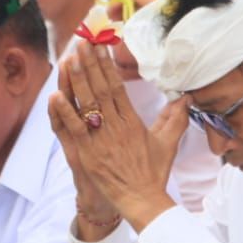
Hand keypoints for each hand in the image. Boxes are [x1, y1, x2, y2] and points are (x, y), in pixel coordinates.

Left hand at [48, 43, 183, 232]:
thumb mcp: (167, 144)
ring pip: (87, 104)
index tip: (99, 45)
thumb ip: (175, 118)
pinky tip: (56, 95)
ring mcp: (101, 140)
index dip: (106, 64)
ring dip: (77, 80)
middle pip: (101, 89)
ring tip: (70, 57)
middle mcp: (117, 127)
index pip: (117, 86)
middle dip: (90, 63)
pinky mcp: (89, 154)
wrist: (144, 201)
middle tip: (82, 41)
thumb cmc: (153, 174)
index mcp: (132, 122)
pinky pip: (75, 129)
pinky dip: (65, 112)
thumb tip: (186, 98)